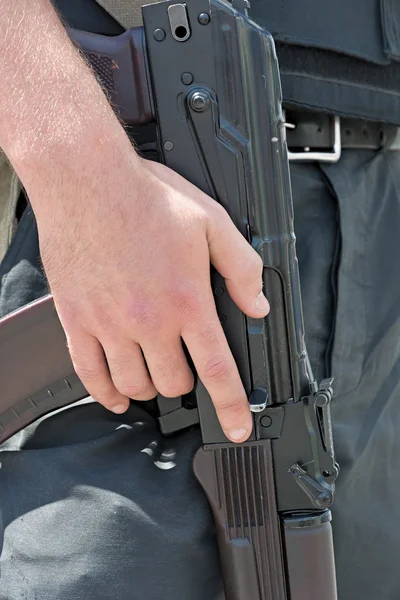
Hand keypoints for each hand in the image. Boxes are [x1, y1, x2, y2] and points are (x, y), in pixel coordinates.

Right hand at [32, 150, 268, 442]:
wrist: (86, 180)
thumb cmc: (146, 197)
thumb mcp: (211, 223)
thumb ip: (240, 268)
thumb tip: (256, 304)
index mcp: (186, 300)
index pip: (215, 369)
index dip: (232, 406)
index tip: (237, 429)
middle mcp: (148, 321)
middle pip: (174, 382)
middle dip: (187, 383)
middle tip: (188, 367)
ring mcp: (108, 325)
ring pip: (135, 385)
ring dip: (151, 388)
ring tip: (156, 374)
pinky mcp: (76, 320)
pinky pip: (89, 374)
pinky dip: (105, 394)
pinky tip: (116, 396)